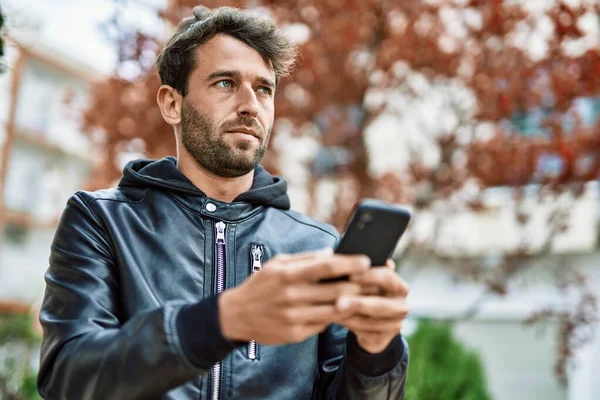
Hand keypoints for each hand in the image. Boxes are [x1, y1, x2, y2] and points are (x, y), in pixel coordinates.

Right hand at [219, 249, 370, 344]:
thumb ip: (304, 259)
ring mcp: (293, 317)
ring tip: (369, 296)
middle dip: (359, 284)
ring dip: (354, 302)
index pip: (325, 266)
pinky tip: (348, 310)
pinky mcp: (295, 334)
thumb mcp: (277, 264)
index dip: (349, 263)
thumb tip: (332, 253)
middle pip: (335, 290)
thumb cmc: (260, 285)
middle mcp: (291, 296)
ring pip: (334, 310)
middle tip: (377, 279)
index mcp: (287, 274)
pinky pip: (323, 324)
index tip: (366, 260)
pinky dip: (337, 317)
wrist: (236, 316)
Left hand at [336, 259, 409, 353]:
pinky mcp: (386, 338)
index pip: (387, 278)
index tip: (350, 275)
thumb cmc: (363, 292)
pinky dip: (350, 325)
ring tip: (333, 311)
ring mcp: (396, 323)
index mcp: (398, 286)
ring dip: (351, 316)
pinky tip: (335, 319)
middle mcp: (401, 305)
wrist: (370, 322)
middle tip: (338, 302)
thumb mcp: (363, 280)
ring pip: (371, 320)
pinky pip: (366, 332)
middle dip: (358, 303)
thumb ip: (360, 270)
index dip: (369, 276)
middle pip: (380, 304)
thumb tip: (337, 256)